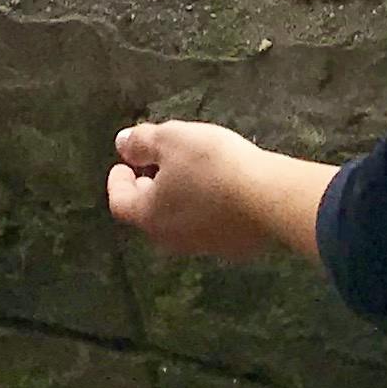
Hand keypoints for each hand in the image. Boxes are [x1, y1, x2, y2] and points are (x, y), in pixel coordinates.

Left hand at [106, 119, 332, 263]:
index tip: (123, 163)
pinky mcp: (231, 247)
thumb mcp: (172, 140)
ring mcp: (202, 246)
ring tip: (189, 174)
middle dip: (147, 188)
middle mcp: (171, 238)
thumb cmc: (212, 165)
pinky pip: (207, 225)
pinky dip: (203, 207)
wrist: (269, 198)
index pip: (120, 202)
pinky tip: (219, 188)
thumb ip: (142, 142)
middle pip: (148, 214)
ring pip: (178, 221)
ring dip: (176, 198)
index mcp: (149, 215)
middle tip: (154, 166)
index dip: (118, 180)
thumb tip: (122, 144)